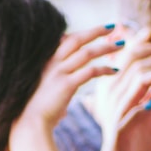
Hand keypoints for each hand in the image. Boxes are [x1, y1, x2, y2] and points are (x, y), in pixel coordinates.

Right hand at [10, 24, 121, 139]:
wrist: (30, 123)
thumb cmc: (37, 116)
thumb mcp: (45, 100)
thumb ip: (55, 101)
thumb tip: (62, 111)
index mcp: (47, 62)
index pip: (67, 40)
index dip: (83, 34)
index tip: (96, 31)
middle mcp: (52, 63)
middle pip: (77, 39)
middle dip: (96, 31)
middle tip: (112, 26)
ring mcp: (59, 73)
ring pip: (86, 52)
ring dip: (105, 47)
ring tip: (121, 44)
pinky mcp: (66, 85)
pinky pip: (90, 72)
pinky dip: (104, 69)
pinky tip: (115, 70)